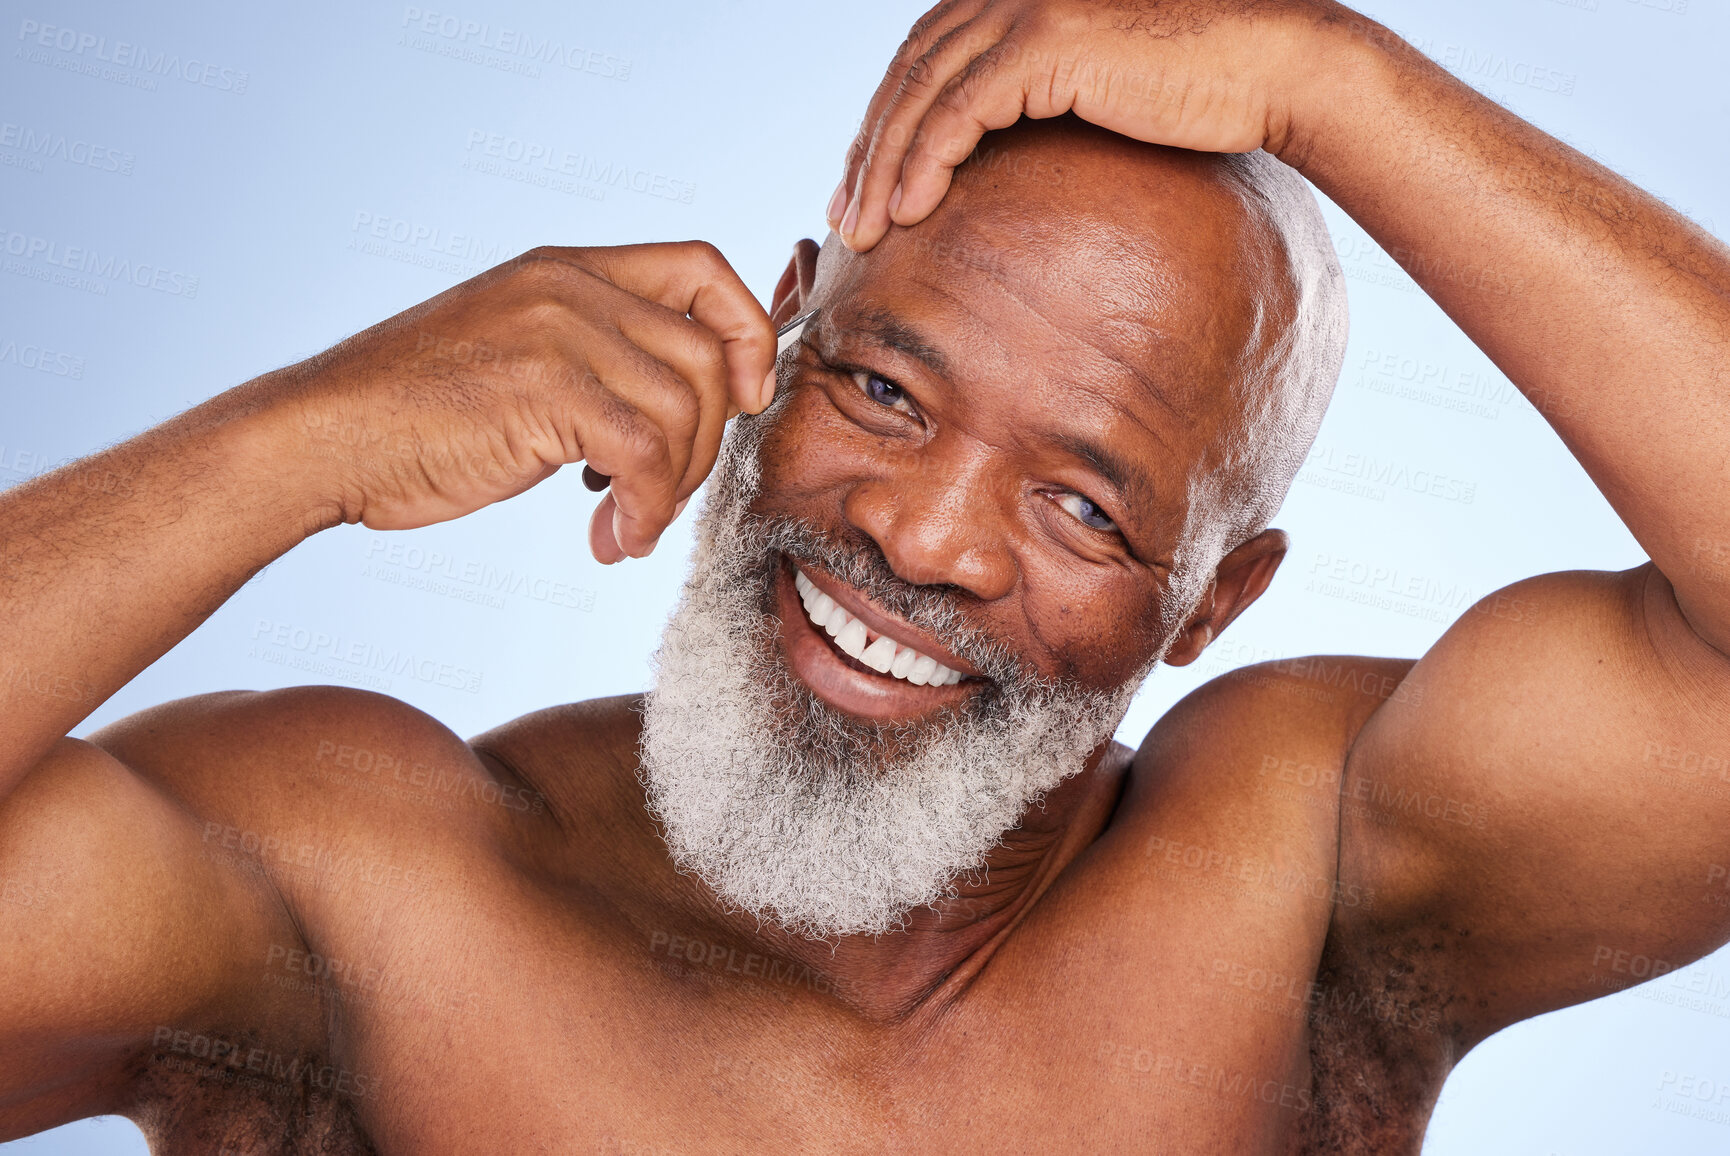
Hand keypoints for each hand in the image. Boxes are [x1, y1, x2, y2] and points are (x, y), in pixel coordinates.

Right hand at [264, 242, 774, 561]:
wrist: (322, 437)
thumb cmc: (413, 416)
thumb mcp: (516, 355)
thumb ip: (591, 360)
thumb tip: (679, 413)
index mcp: (566, 269)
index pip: (702, 267)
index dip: (746, 332)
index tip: (743, 398)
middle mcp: (570, 286)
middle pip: (709, 353)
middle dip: (709, 440)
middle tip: (662, 494)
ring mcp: (556, 332)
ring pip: (687, 407)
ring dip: (674, 487)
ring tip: (630, 525)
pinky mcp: (545, 390)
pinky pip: (646, 454)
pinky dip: (647, 509)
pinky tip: (614, 538)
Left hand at [829, 0, 1357, 250]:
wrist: (1272, 68)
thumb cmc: (1196, 91)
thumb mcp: (1094, 96)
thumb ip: (1038, 107)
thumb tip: (994, 161)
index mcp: (1015, 0)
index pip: (922, 63)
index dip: (883, 127)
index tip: (861, 190)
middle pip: (908, 75)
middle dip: (868, 150)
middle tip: (843, 218)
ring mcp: (1026, 8)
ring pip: (922, 94)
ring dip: (883, 166)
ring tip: (860, 230)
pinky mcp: (1048, 41)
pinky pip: (960, 110)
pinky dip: (925, 163)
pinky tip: (906, 212)